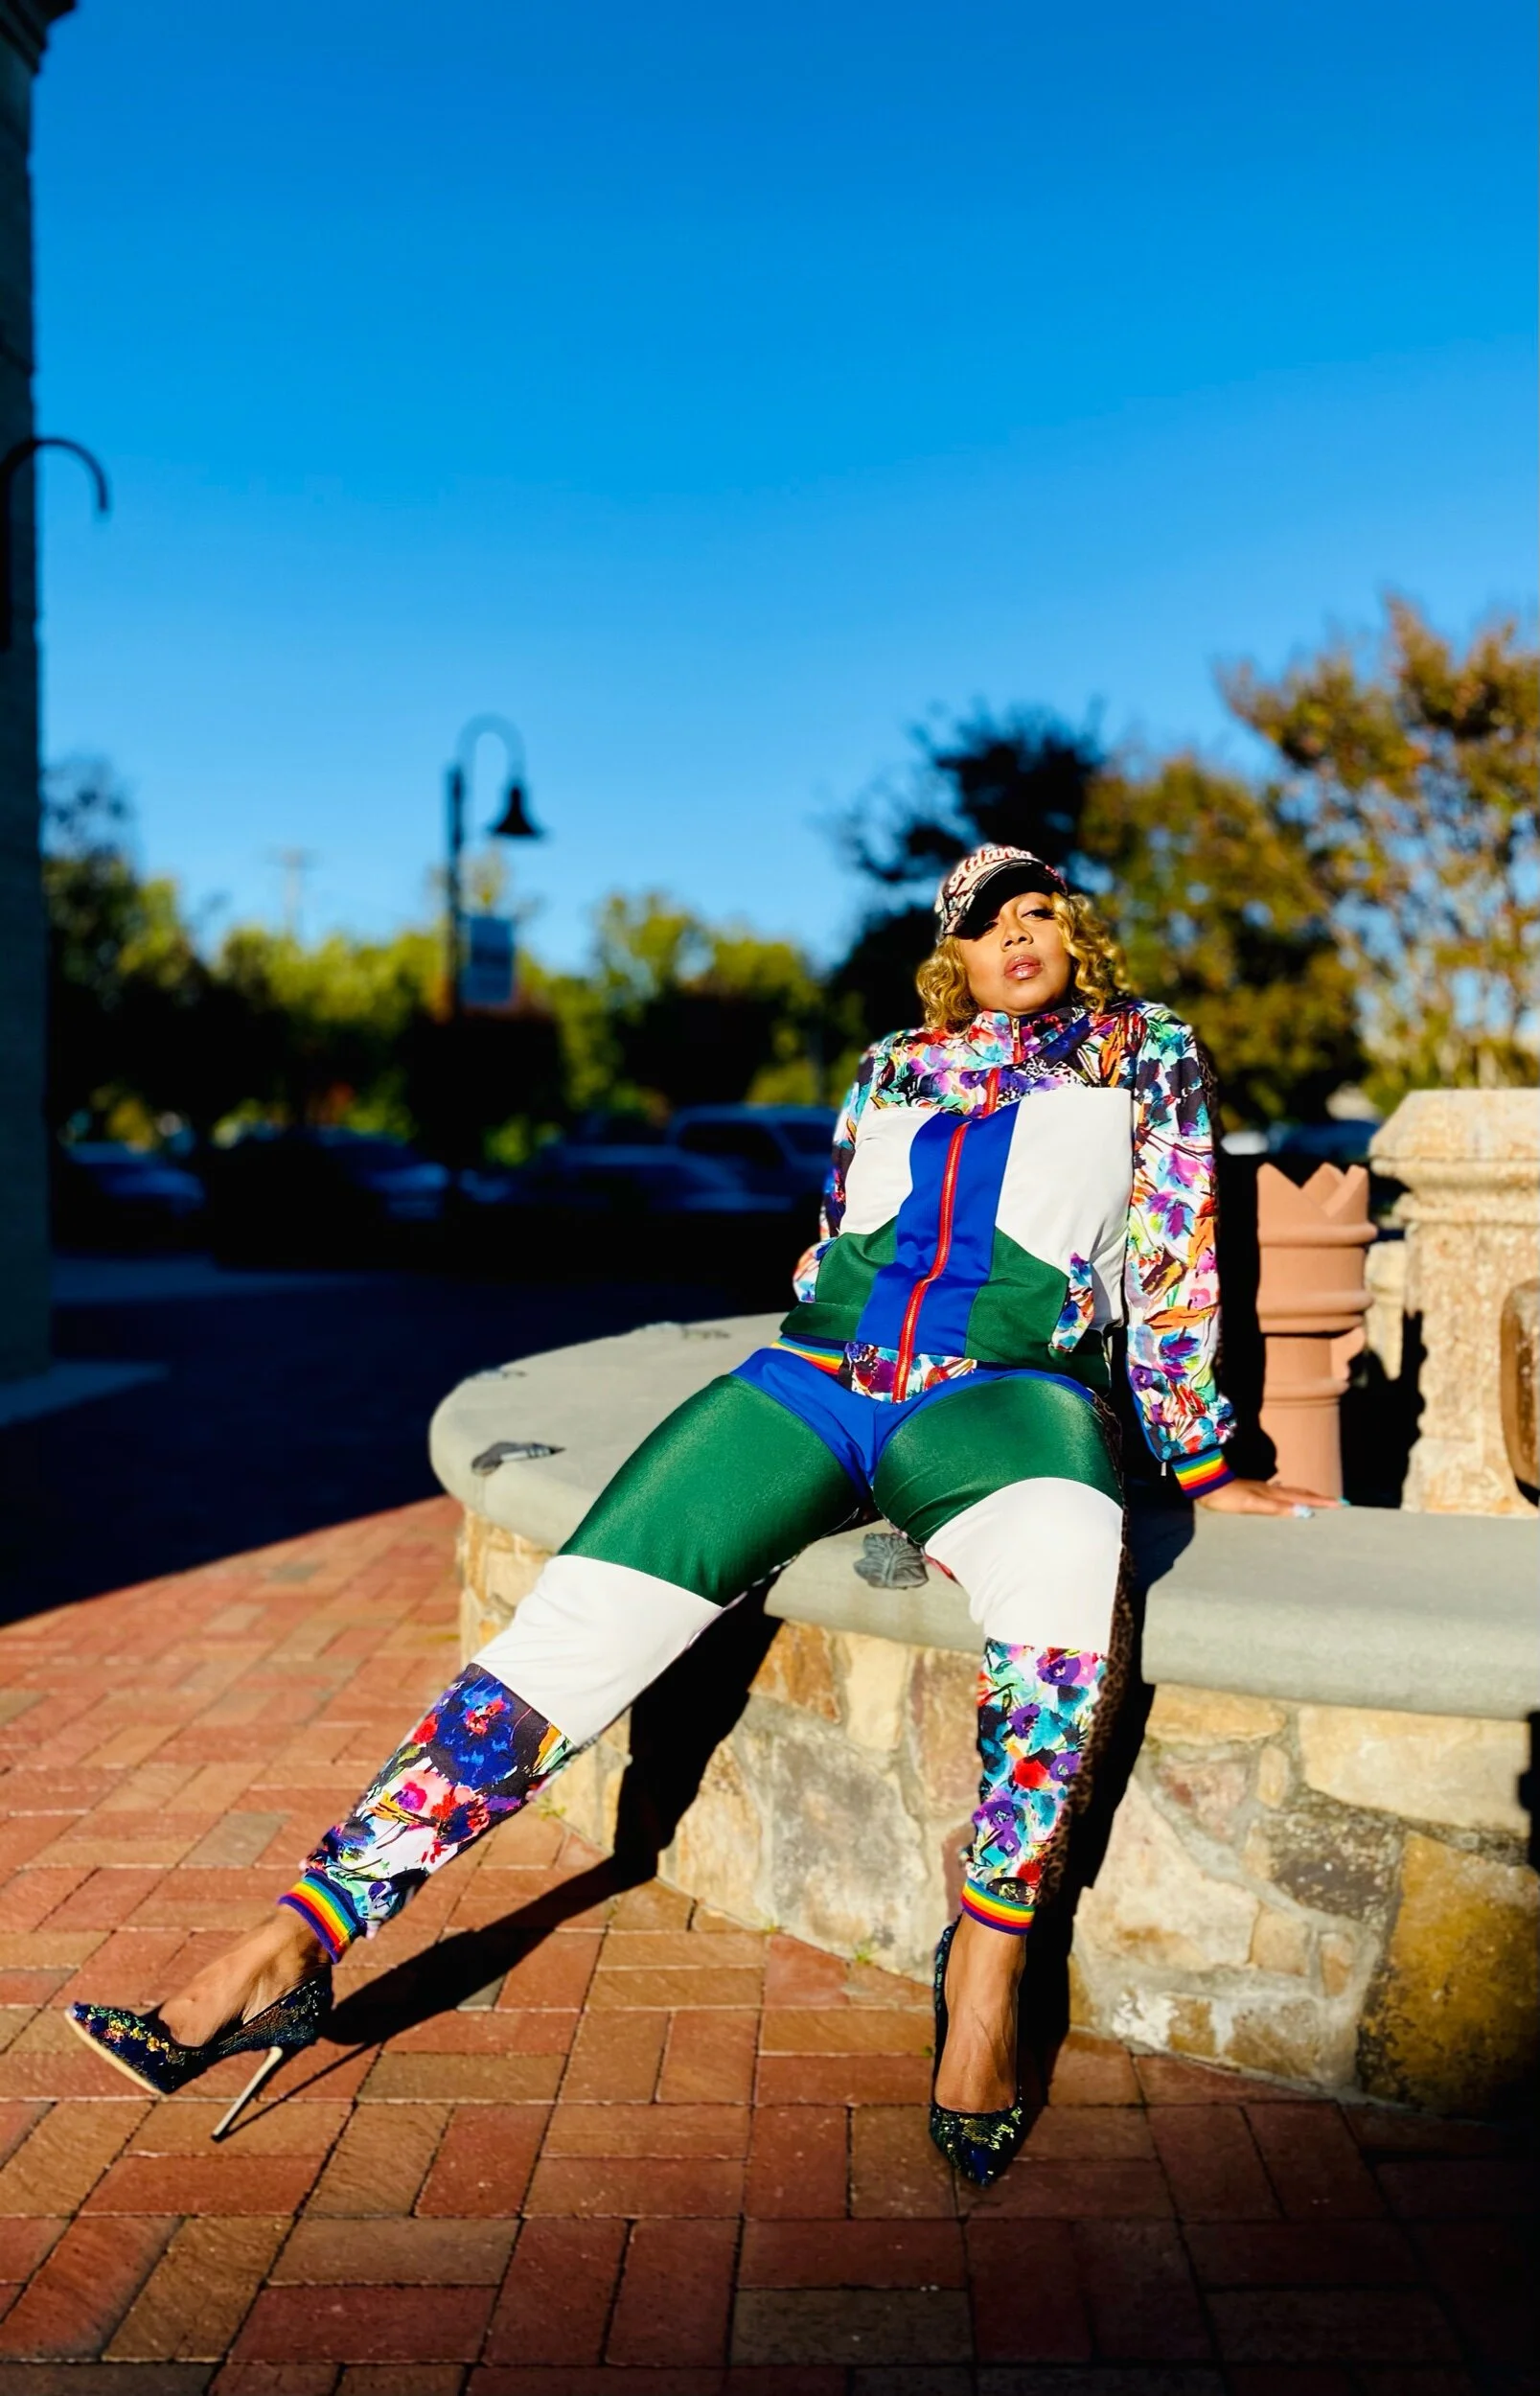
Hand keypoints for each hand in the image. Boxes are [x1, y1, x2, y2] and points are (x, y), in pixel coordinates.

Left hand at [1197, 1476, 1343, 1516]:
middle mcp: (1270, 1490)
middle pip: (1300, 1493)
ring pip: (1289, 1492)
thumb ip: (1277, 1508)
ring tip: (1317, 1500)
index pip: (1303, 1498)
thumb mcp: (1253, 1505)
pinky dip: (1286, 1497)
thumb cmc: (1227, 1497)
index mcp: (1273, 1494)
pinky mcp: (1252, 1492)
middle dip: (1319, 1498)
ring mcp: (1261, 1490)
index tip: (1342, 1505)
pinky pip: (1277, 1495)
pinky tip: (1283, 1496)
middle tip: (1337, 1502)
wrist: (1205, 1484)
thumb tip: (1304, 1512)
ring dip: (1305, 1496)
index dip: (1322, 1502)